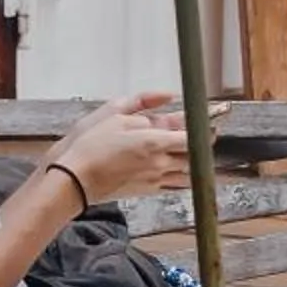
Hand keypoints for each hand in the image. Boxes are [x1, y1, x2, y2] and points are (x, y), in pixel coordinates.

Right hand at [52, 92, 210, 205]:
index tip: (213, 117)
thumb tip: (168, 95)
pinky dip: (182, 174)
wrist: (72, 180)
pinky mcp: (148, 190)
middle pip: (196, 155)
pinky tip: (178, 166)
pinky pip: (175, 184)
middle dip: (202, 141)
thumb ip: (144, 101)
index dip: (206, 125)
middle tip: (205, 129)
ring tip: (193, 148)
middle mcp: (160, 163)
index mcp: (154, 141)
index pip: (194, 135)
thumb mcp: (113, 111)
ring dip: (194, 160)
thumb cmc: (88, 146)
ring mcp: (155, 179)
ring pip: (188, 171)